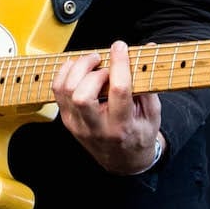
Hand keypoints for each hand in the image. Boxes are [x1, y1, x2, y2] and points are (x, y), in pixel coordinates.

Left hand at [52, 40, 162, 173]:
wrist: (122, 161)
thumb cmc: (139, 134)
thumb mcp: (152, 114)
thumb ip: (148, 82)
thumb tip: (149, 49)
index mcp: (122, 126)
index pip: (118, 91)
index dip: (119, 64)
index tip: (120, 47)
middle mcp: (96, 128)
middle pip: (82, 95)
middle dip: (93, 70)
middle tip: (104, 61)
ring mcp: (77, 125)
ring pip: (65, 91)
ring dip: (77, 68)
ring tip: (92, 61)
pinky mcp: (67, 121)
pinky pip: (57, 91)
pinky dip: (65, 73)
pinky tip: (79, 68)